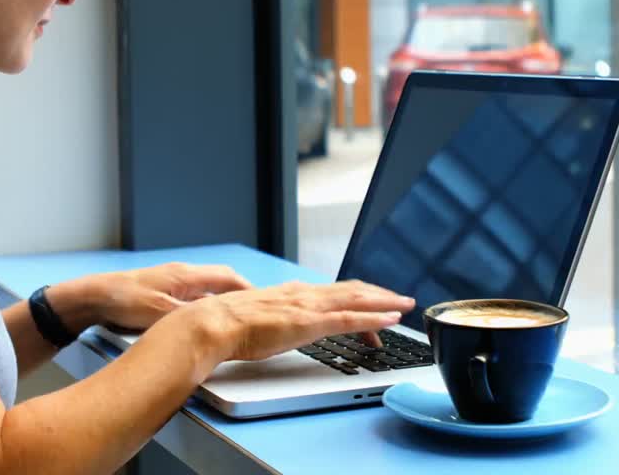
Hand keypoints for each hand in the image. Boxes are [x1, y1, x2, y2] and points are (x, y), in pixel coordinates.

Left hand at [79, 263, 252, 332]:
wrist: (94, 298)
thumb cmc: (124, 301)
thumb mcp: (161, 313)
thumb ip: (191, 316)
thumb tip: (217, 320)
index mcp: (186, 276)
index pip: (229, 278)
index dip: (249, 291)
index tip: (265, 303)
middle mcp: (182, 275)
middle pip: (221, 281)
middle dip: (241, 295)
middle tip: (256, 310)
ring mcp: (171, 282)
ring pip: (206, 290)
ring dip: (222, 301)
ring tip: (236, 317)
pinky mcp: (160, 292)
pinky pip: (193, 297)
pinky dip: (205, 307)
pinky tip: (204, 321)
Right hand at [173, 279, 414, 365]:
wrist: (214, 324)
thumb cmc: (227, 326)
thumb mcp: (256, 319)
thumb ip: (270, 320)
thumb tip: (273, 327)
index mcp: (290, 294)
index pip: (331, 292)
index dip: (355, 296)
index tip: (370, 303)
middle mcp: (303, 294)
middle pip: (350, 291)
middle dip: (377, 294)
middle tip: (398, 300)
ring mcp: (308, 307)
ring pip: (356, 300)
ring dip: (384, 301)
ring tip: (404, 305)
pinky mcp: (309, 322)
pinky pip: (351, 319)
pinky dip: (375, 318)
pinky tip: (392, 319)